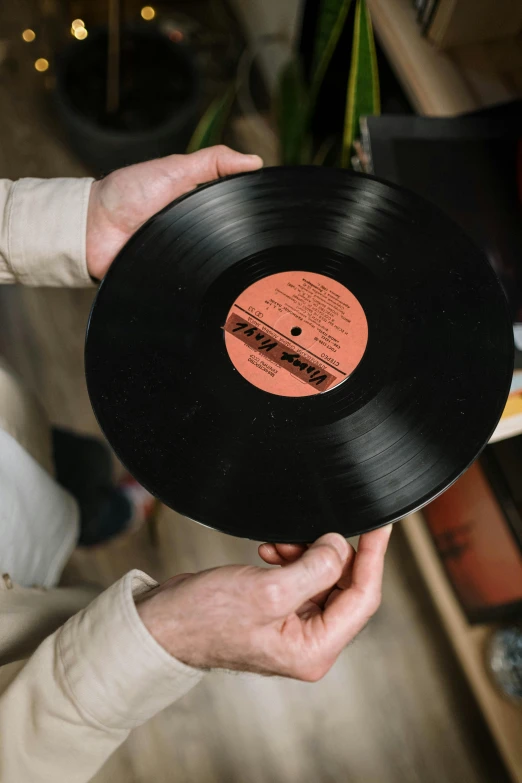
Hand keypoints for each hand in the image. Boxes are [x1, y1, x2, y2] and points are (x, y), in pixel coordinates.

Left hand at [86, 146, 262, 279]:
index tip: (266, 217)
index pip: (233, 215)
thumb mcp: (175, 169)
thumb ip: (213, 161)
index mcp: (197, 207)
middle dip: (235, 245)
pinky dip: (194, 283)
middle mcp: (191, 233)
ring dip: (214, 265)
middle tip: (248, 245)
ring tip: (226, 263)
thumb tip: (253, 161)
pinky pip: (188, 287)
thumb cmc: (126, 194)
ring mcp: (180, 257)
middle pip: (225, 244)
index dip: (249, 218)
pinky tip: (202, 279)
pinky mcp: (169, 279)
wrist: (91, 227)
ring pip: (210, 267)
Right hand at [136, 526, 391, 680]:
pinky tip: (272, 551)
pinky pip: (302, 578)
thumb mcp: (267, 591)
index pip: (362, 598)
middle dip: (331, 553)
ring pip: (323, 579)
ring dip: (308, 553)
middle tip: (314, 530)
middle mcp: (309, 642)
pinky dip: (292, 559)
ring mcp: (294, 627)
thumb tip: (341, 547)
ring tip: (282, 543)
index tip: (380, 526)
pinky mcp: (279, 611)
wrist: (164, 623)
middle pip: (346, 587)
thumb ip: (314, 570)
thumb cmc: (205, 618)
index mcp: (314, 649)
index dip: (373, 557)